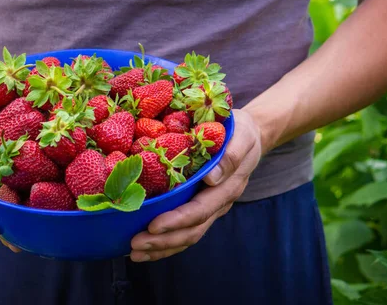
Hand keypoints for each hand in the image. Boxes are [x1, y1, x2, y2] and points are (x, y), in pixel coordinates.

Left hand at [129, 109, 261, 261]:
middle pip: (191, 230)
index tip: (153, 226)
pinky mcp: (201, 208)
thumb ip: (231, 156)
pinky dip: (165, 242)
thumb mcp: (241, 136)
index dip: (177, 220)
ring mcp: (211, 209)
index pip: (200, 210)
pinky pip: (185, 231)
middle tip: (135, 244)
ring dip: (161, 247)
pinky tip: (145, 247)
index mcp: (227, 187)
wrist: (251, 137)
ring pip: (187, 236)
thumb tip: (211, 178)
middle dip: (163, 241)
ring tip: (135, 253)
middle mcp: (219, 204)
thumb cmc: (240, 132)